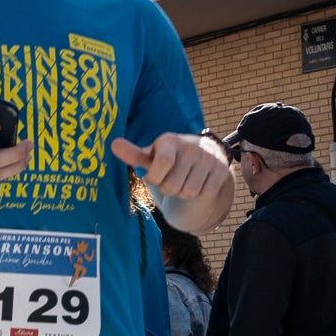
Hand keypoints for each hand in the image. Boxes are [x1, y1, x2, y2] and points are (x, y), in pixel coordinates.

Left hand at [111, 132, 228, 199]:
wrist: (204, 152)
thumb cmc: (169, 156)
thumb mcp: (151, 155)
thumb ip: (133, 154)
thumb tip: (113, 144)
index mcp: (170, 141)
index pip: (163, 163)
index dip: (155, 177)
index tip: (153, 176)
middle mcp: (192, 147)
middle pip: (172, 186)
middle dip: (167, 188)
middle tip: (171, 178)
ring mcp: (209, 158)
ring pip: (188, 193)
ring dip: (183, 193)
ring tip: (184, 179)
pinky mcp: (222, 170)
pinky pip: (205, 194)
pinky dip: (199, 194)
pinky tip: (198, 182)